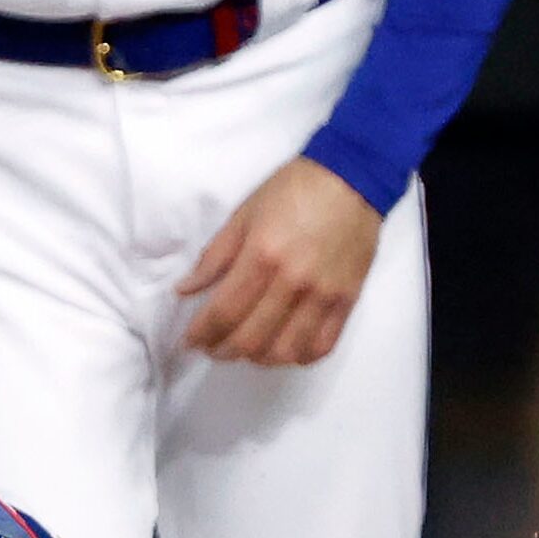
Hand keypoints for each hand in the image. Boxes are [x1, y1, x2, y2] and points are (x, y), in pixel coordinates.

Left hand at [179, 158, 383, 367]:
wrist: (353, 178)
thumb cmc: (293, 190)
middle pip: (250, 339)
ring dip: (258, 359)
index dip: (201, 334)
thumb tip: (185, 290)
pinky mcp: (346, 302)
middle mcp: (292, 282)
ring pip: (284, 352)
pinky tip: (283, 349)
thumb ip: (214, 257)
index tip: (189, 341)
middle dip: (223, 351)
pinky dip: (297, 357)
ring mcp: (322, 296)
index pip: (224, 312)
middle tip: (212, 348)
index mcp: (262, 256)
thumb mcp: (244, 214)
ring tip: (245, 350)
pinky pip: (321, 347)